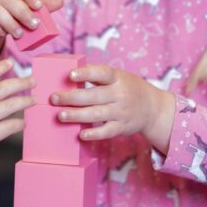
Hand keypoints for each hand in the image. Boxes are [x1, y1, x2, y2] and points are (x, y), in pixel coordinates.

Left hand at [50, 65, 175, 152]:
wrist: (153, 109)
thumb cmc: (128, 89)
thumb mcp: (117, 77)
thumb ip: (97, 75)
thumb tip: (71, 72)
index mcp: (117, 78)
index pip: (102, 73)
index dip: (86, 73)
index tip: (70, 75)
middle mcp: (120, 95)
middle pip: (93, 96)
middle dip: (71, 97)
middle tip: (54, 98)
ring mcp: (121, 112)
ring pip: (97, 114)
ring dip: (77, 115)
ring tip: (60, 115)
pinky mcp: (121, 127)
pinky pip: (107, 131)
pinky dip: (94, 134)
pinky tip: (81, 134)